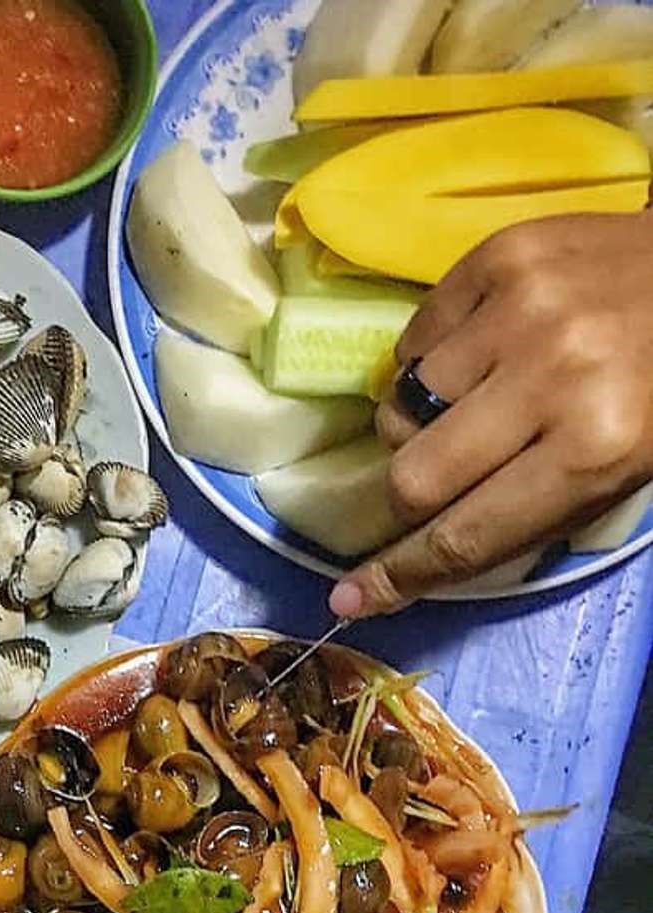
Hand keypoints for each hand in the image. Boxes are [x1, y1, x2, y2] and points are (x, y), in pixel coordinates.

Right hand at [330, 211, 652, 617]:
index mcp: (594, 452)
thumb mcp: (617, 478)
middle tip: (426, 488)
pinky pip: (414, 339)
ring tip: (464, 406)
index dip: (400, 574)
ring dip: (417, 423)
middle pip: (413, 477)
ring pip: (403, 405)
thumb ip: (526, 517)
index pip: (464, 536)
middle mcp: (552, 379)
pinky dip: (428, 361)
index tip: (353, 597)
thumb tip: (420, 561)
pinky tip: (474, 355)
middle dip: (407, 497)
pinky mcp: (498, 257)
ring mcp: (521, 310)